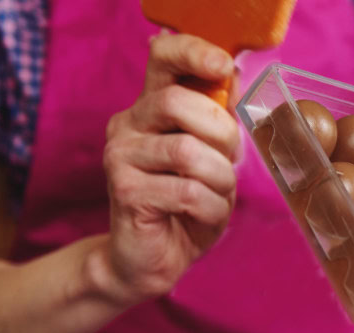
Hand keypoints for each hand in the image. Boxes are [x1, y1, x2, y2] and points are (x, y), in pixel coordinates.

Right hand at [99, 33, 238, 302]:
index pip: (162, 56)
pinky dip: (212, 209)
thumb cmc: (186, 205)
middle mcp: (127, 125)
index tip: (223, 66)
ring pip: (187, 152)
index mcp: (150, 108)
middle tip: (229, 162)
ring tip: (217, 196)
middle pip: (176, 102)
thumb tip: (233, 75)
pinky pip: (188, 192)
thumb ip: (218, 118)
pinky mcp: (125, 192)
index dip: (193, 52)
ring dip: (220, 179)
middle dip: (221, 134)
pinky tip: (204, 217)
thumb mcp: (212, 157)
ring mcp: (120, 157)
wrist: (151, 260)